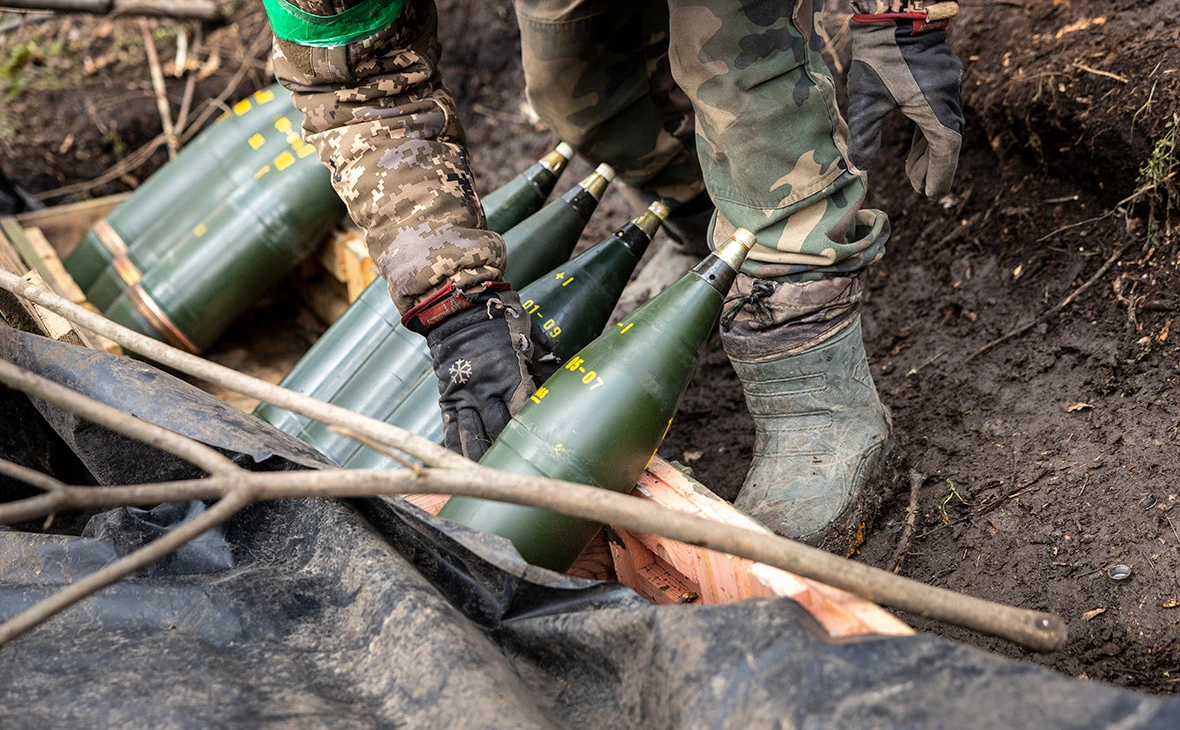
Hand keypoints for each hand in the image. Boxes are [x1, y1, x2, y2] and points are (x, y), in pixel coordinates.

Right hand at [425, 289, 557, 460]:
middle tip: (522, 475)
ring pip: (473, 435)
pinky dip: (457, 448)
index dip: (535, 437)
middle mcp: (487, 391)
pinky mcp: (448, 396)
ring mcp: (465, 396)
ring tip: (491, 480)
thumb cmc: (500, 320)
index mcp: (512, 377)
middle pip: (500, 432)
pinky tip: (462, 466)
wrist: (458, 307)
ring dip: (481, 458)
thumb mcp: (531, 336)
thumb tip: (562, 382)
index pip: (526, 415)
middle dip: (510, 454)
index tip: (546, 454)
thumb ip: (545, 362)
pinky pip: (451, 428)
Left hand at [847, 19, 964, 197]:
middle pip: (947, 140)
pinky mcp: (941, 75)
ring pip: (943, 125)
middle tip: (917, 187)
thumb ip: (865, 136)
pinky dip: (928, 129)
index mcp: (937, 108)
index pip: (946, 150)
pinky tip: (916, 138)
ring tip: (913, 170)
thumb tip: (863, 166)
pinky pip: (940, 110)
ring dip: (929, 149)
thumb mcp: (867, 99)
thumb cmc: (880, 56)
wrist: (894, 13)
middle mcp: (950, 97)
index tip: (930, 194)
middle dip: (932, 166)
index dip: (939, 174)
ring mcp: (949, 85)